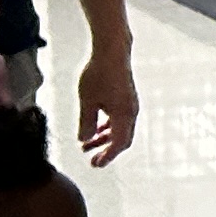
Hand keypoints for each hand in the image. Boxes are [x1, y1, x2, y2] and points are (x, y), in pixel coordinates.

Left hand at [75, 43, 138, 166]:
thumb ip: (86, 123)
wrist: (112, 52)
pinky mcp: (125, 98)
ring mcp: (129, 105)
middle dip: (106, 150)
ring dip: (104, 138)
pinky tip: (94, 127)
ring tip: (86, 144)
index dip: (108, 156)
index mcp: (124, 115)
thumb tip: (85, 138)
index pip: (119, 143)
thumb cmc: (99, 74)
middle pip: (121, 139)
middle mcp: (130, 112)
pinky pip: (119, 119)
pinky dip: (107, 127)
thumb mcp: (87, 101)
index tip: (96, 164)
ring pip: (119, 129)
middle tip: (93, 160)